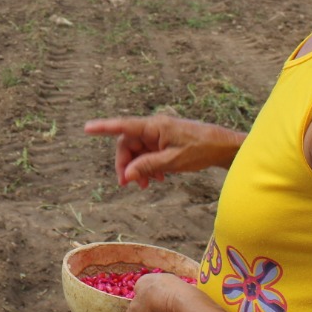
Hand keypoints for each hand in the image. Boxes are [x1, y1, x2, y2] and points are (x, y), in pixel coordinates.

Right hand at [83, 115, 244, 188]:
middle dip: (127, 164)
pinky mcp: (166, 141)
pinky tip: (159, 179)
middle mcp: (154, 127)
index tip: (87, 128)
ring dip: (139, 168)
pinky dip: (149, 166)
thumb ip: (148, 166)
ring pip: (138, 151)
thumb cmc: (201, 150)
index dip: (103, 127)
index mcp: (154, 126)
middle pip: (128, 144)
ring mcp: (160, 134)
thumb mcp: (173, 162)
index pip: (124, 126)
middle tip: (129, 184)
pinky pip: (149, 153)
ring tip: (147, 185)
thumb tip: (128, 173)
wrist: (224, 147)